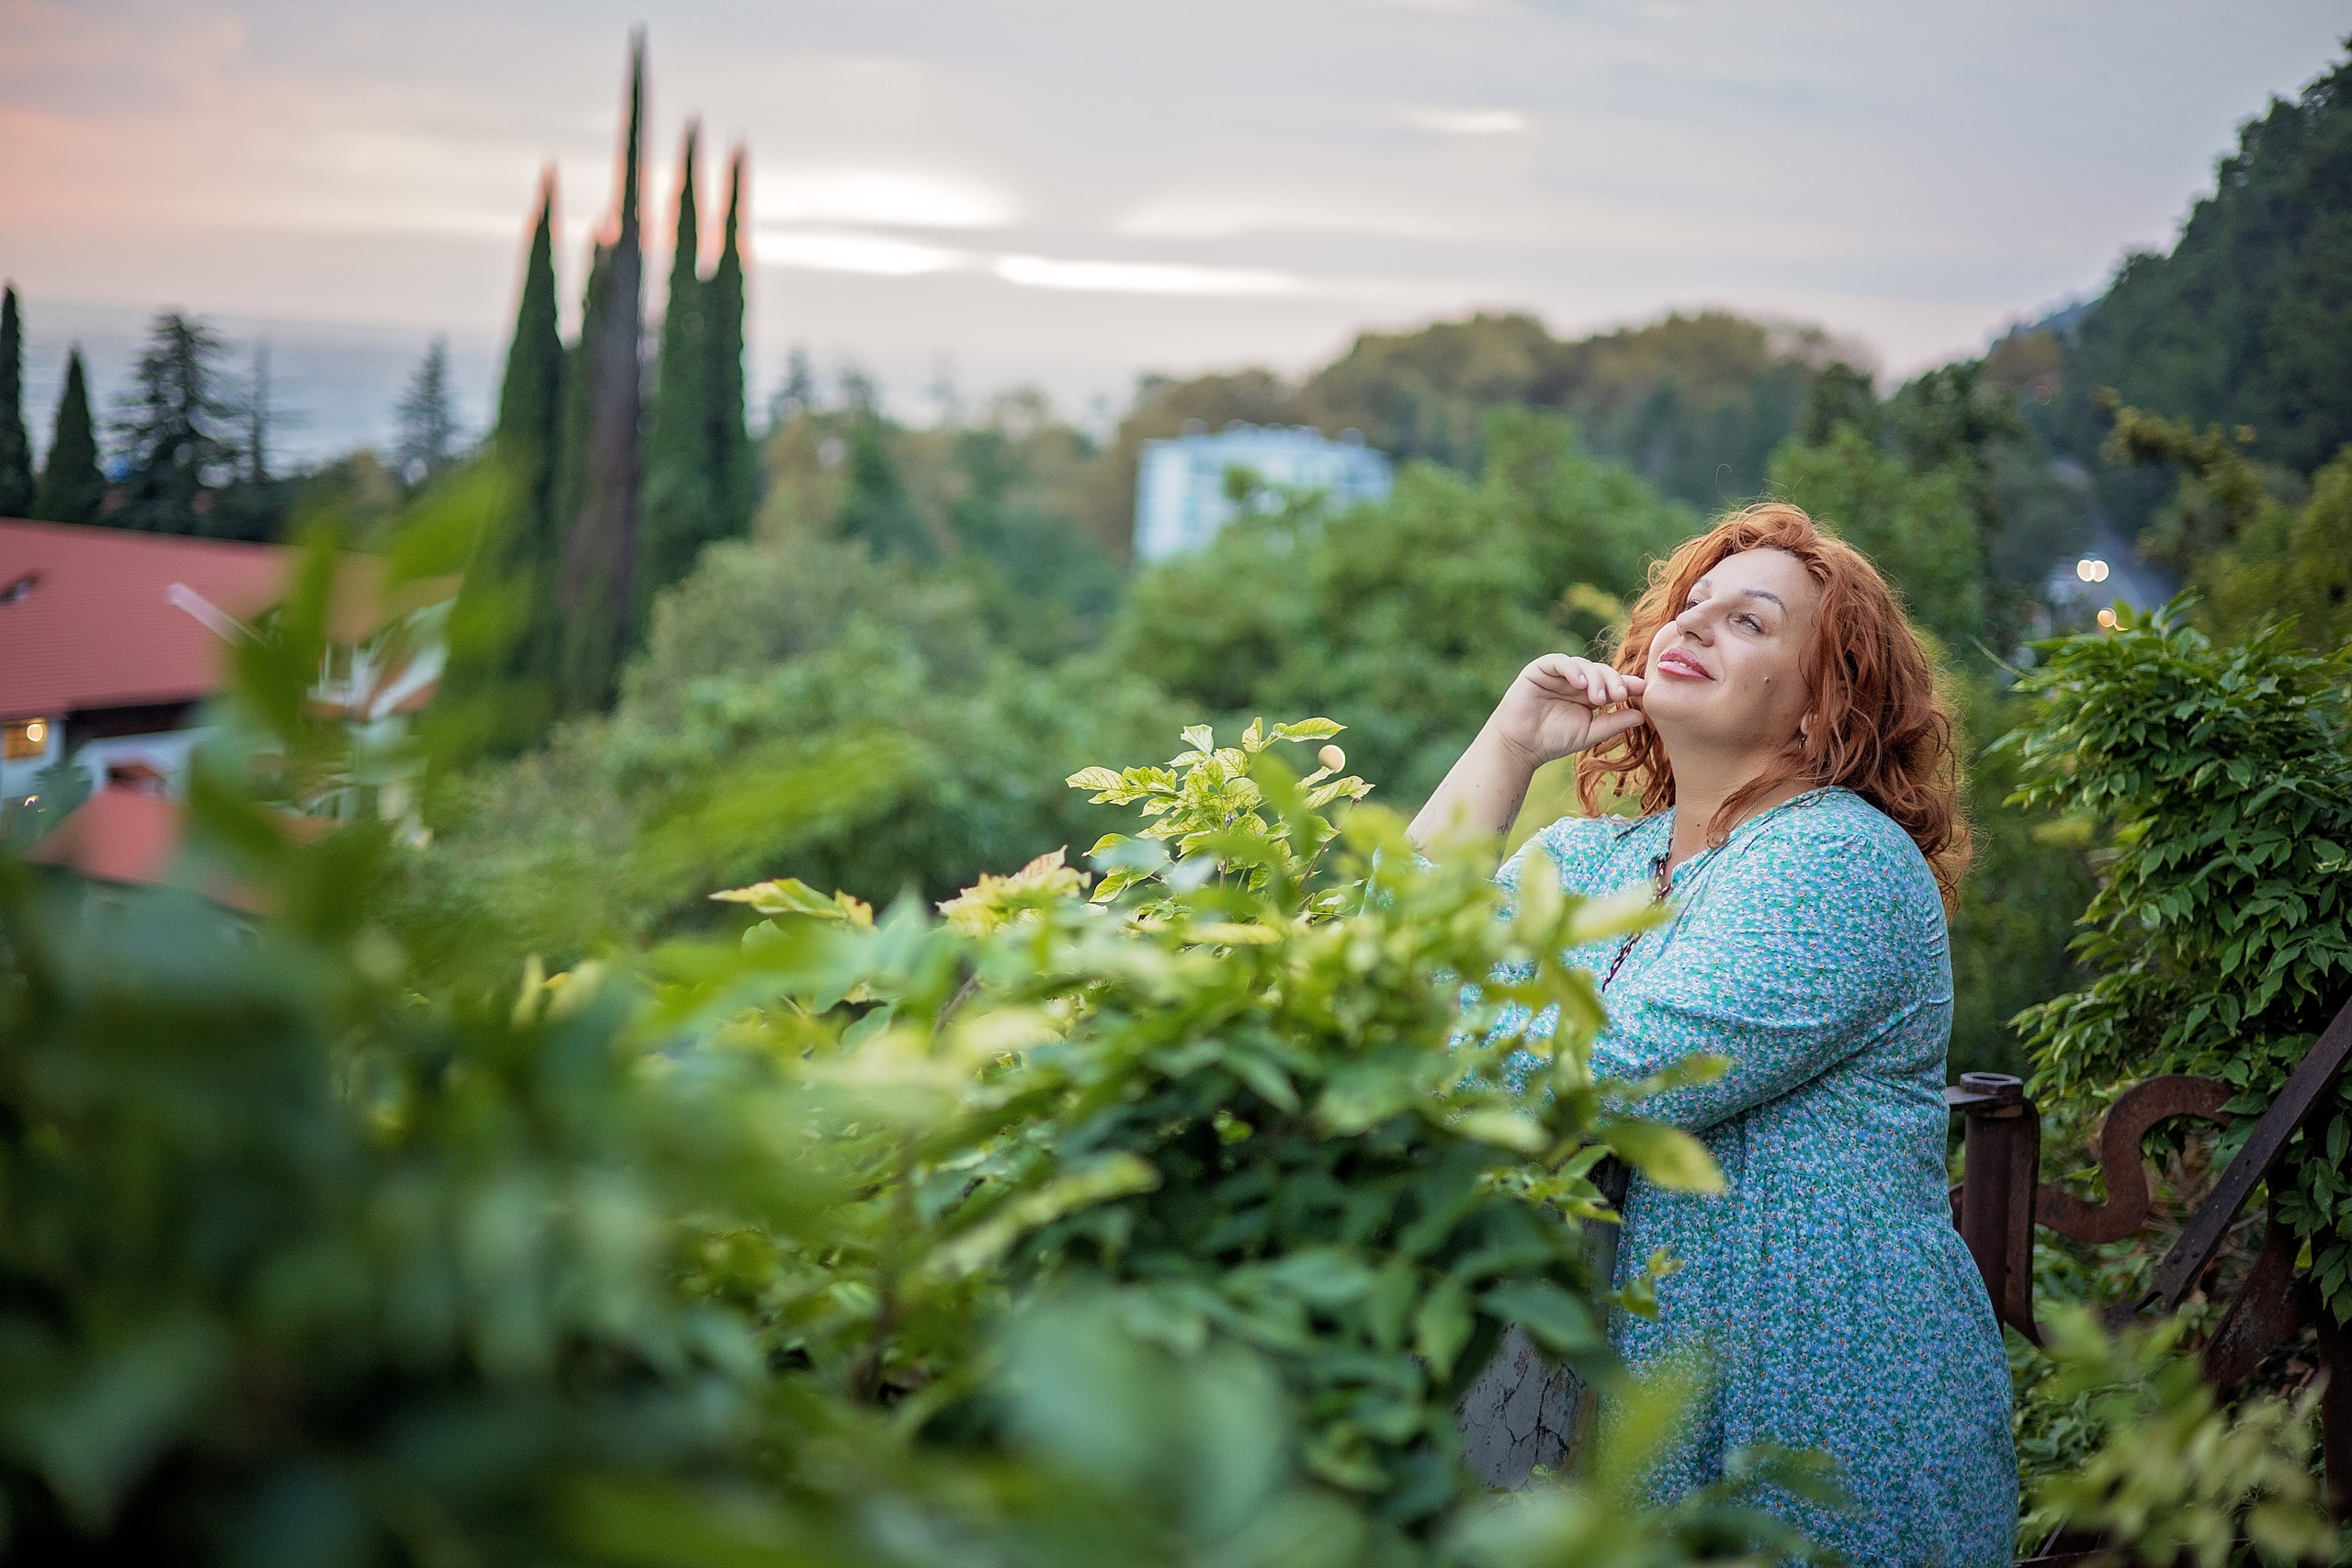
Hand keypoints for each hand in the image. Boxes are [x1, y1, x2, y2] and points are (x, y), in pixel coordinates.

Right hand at [1487, 654, 1648, 766]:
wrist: (1520, 746)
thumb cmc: (1553, 741)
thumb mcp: (1589, 733)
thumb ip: (1613, 723)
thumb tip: (1642, 715)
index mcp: (1590, 695)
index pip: (1612, 683)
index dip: (1628, 684)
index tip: (1643, 690)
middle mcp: (1576, 681)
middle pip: (1602, 671)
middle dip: (1614, 681)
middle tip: (1620, 696)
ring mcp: (1558, 674)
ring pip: (1584, 665)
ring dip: (1595, 678)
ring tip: (1598, 698)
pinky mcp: (1540, 669)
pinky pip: (1560, 662)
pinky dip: (1572, 670)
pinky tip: (1580, 684)